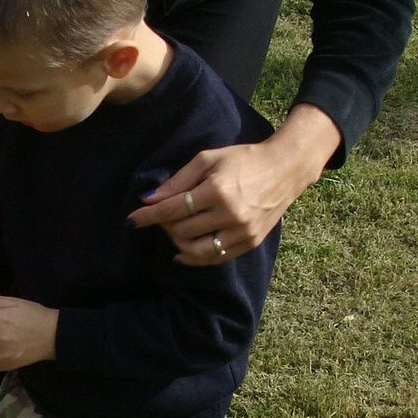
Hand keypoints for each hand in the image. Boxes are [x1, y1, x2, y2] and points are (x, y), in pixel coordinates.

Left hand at [128, 107, 340, 264]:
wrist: (285, 169)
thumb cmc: (243, 159)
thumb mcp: (208, 159)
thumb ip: (178, 180)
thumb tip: (150, 199)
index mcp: (218, 190)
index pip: (173, 209)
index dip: (149, 216)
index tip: (132, 220)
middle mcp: (230, 214)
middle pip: (182, 230)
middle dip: (165, 225)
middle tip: (162, 216)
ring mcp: (242, 232)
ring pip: (197, 250)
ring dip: (178, 243)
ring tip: (174, 231)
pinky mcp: (250, 242)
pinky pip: (215, 258)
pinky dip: (195, 258)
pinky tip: (183, 252)